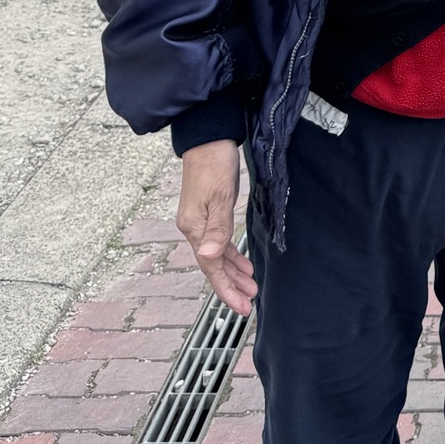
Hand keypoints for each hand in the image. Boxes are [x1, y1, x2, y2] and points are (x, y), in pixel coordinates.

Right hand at [177, 140, 256, 315]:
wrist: (208, 137)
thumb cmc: (215, 162)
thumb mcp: (220, 195)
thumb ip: (218, 227)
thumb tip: (211, 256)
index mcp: (195, 227)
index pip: (211, 266)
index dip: (226, 288)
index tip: (241, 306)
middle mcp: (193, 227)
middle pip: (212, 265)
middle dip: (230, 286)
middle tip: (248, 304)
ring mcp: (199, 220)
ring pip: (216, 255)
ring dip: (233, 272)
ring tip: (251, 287)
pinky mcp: (207, 211)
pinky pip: (218, 241)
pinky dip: (231, 254)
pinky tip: (242, 261)